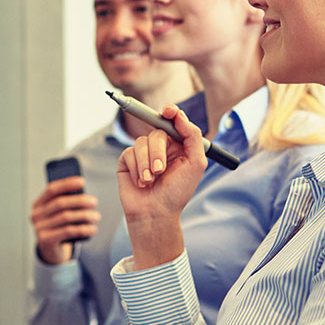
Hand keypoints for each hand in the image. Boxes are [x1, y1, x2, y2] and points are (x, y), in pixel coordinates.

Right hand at [30, 176, 100, 264]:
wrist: (52, 250)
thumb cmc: (60, 226)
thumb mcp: (60, 213)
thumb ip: (67, 203)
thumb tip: (84, 196)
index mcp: (39, 203)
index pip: (51, 189)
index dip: (66, 184)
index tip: (82, 181)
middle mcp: (36, 215)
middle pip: (60, 203)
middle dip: (79, 200)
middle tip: (94, 202)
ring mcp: (39, 228)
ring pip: (65, 217)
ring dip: (84, 215)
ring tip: (96, 216)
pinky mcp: (45, 240)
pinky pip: (67, 231)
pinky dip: (82, 229)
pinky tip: (92, 229)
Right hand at [116, 105, 205, 268]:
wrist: (155, 214)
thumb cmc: (177, 192)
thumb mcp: (196, 164)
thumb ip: (192, 136)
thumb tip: (178, 115)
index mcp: (178, 145)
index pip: (173, 121)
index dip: (171, 112)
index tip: (168, 111)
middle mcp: (161, 147)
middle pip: (157, 131)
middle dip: (158, 152)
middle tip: (160, 171)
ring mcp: (143, 153)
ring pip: (142, 142)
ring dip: (147, 164)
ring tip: (150, 181)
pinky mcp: (128, 160)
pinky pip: (129, 153)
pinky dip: (137, 169)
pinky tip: (141, 183)